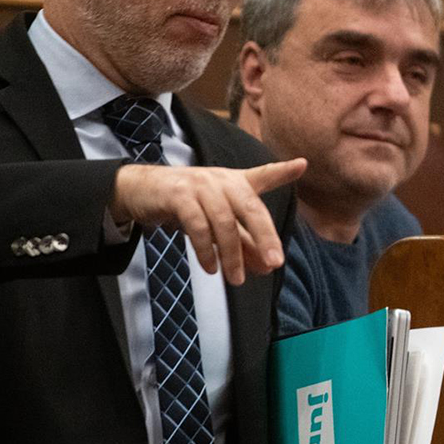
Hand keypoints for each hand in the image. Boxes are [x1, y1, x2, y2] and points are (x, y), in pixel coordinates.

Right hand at [109, 158, 305, 285]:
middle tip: (275, 263)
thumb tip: (267, 267)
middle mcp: (221, 180)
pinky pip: (198, 226)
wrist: (141, 191)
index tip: (302, 164)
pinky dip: (206, 250)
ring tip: (236, 279)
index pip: (263, 175)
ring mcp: (200, 186)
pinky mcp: (178, 196)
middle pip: (251, 208)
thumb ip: (245, 241)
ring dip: (232, 255)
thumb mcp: (218, 220)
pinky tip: (211, 267)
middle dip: (265, 237)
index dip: (283, 171)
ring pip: (225, 223)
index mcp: (235, 182)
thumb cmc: (187, 204)